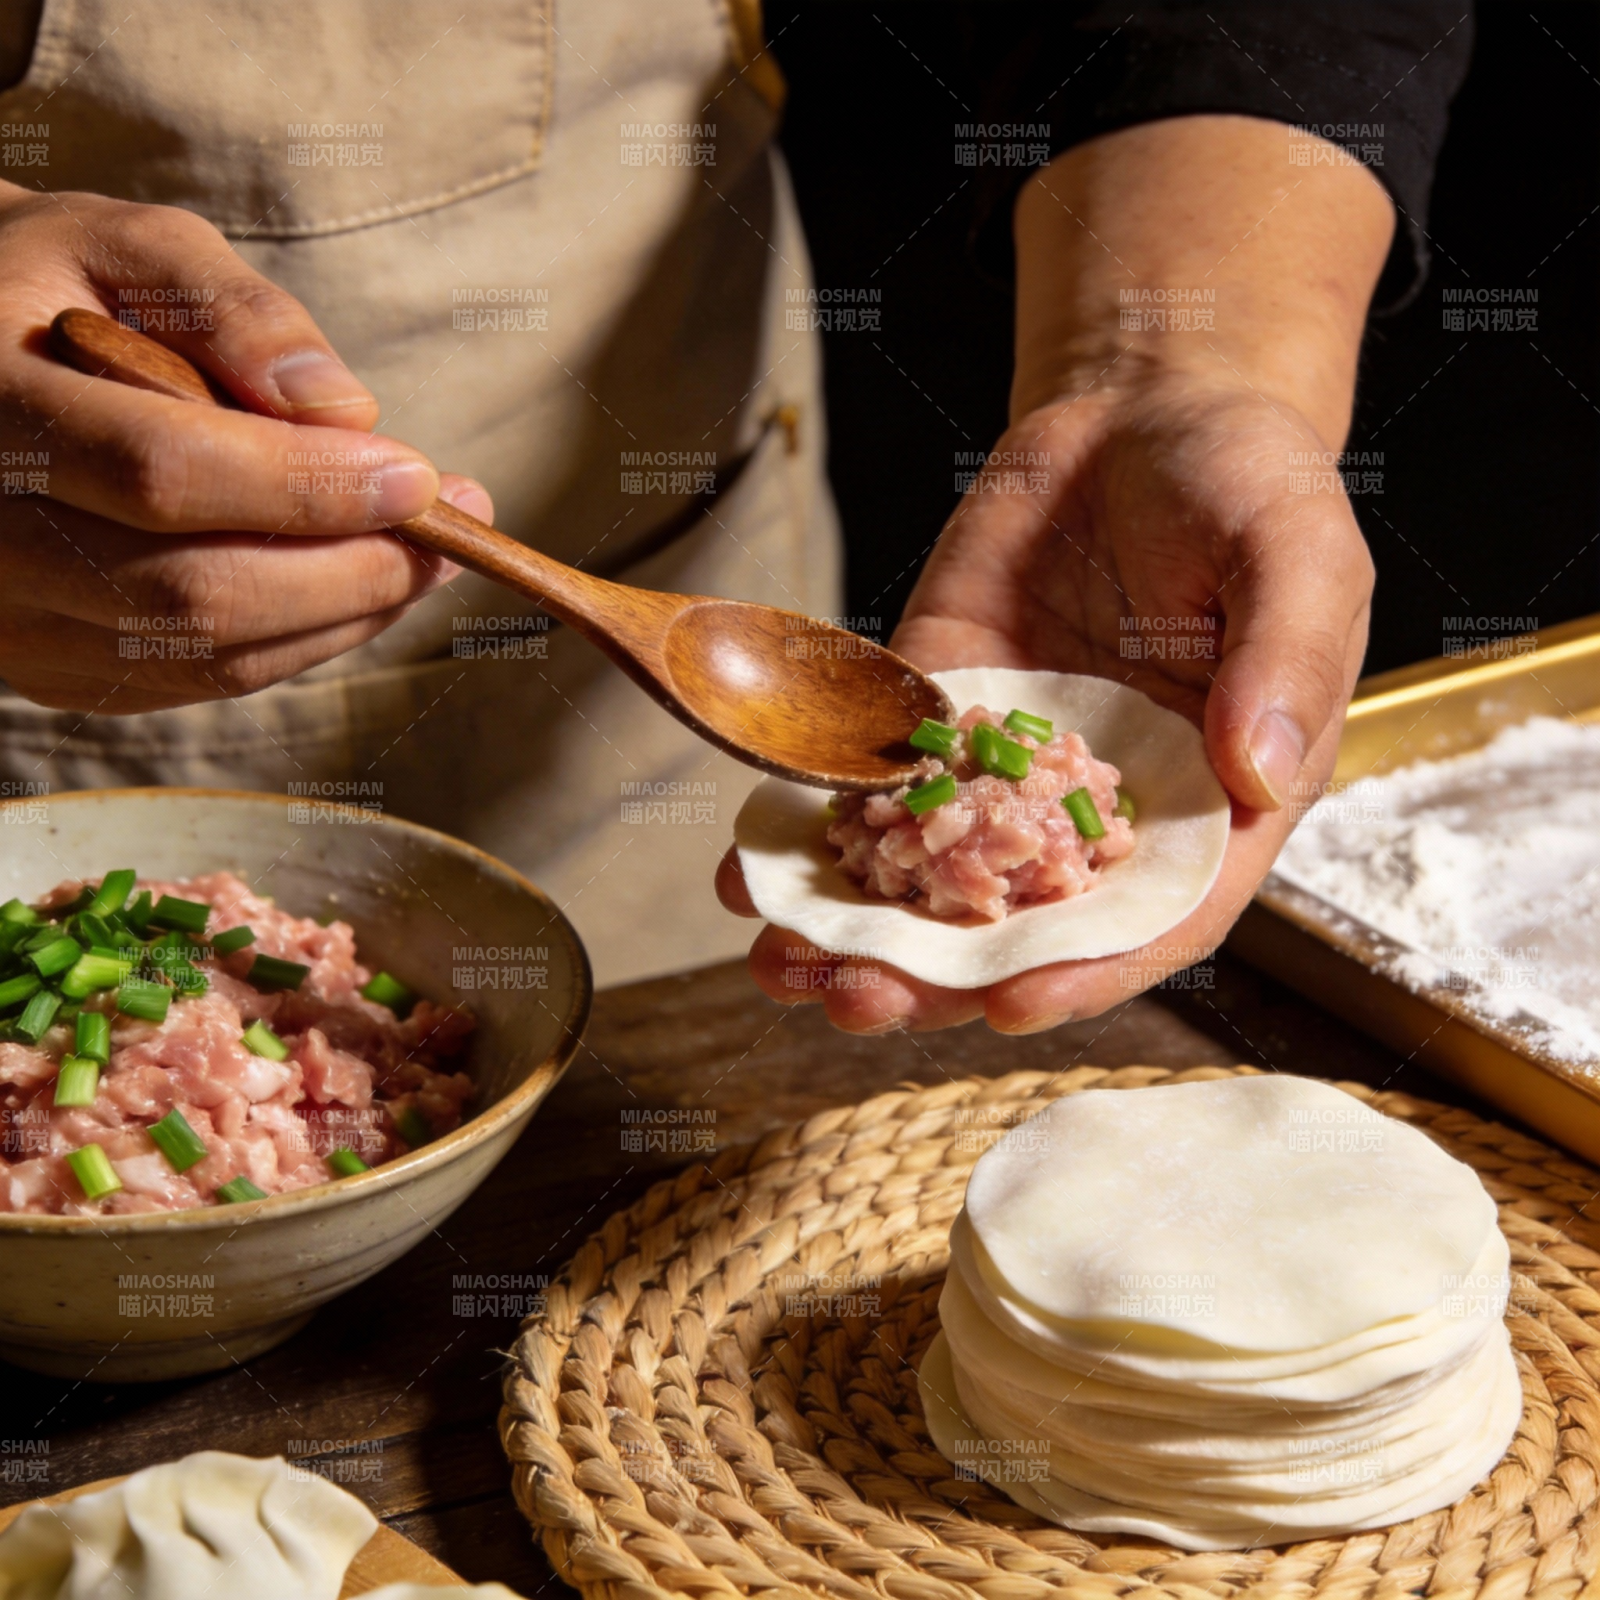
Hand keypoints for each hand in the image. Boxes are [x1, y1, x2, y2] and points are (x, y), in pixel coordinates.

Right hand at [0, 181, 482, 712]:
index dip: (307, 488)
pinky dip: (303, 639)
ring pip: (210, 654)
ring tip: (429, 552)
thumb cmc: (57, 290)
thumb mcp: (132, 250)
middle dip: (353, 569)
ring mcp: (10, 623)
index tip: (423, 478)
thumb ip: (233, 310)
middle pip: (194, 593)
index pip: (163, 471)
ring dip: (347, 613)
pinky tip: (358, 584)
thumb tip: (342, 411)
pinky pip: (203, 679)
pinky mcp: (53, 670)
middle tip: (457, 528)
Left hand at [719, 371, 1372, 1029]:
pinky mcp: (940, 712)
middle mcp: (1103, 810)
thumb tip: (1254, 772)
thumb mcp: (1304, 556)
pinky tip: (752, 858)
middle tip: (851, 997)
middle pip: (1022, 919)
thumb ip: (1288, 663)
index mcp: (1211, 804)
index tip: (1008, 1005)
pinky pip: (876, 779)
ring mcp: (1012, 766)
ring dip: (859, 921)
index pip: (1153, 917)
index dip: (1084, 969)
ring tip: (780, 958)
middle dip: (936, 973)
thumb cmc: (1251, 486)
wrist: (1145, 413)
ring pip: (935, 869)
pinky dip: (815, 823)